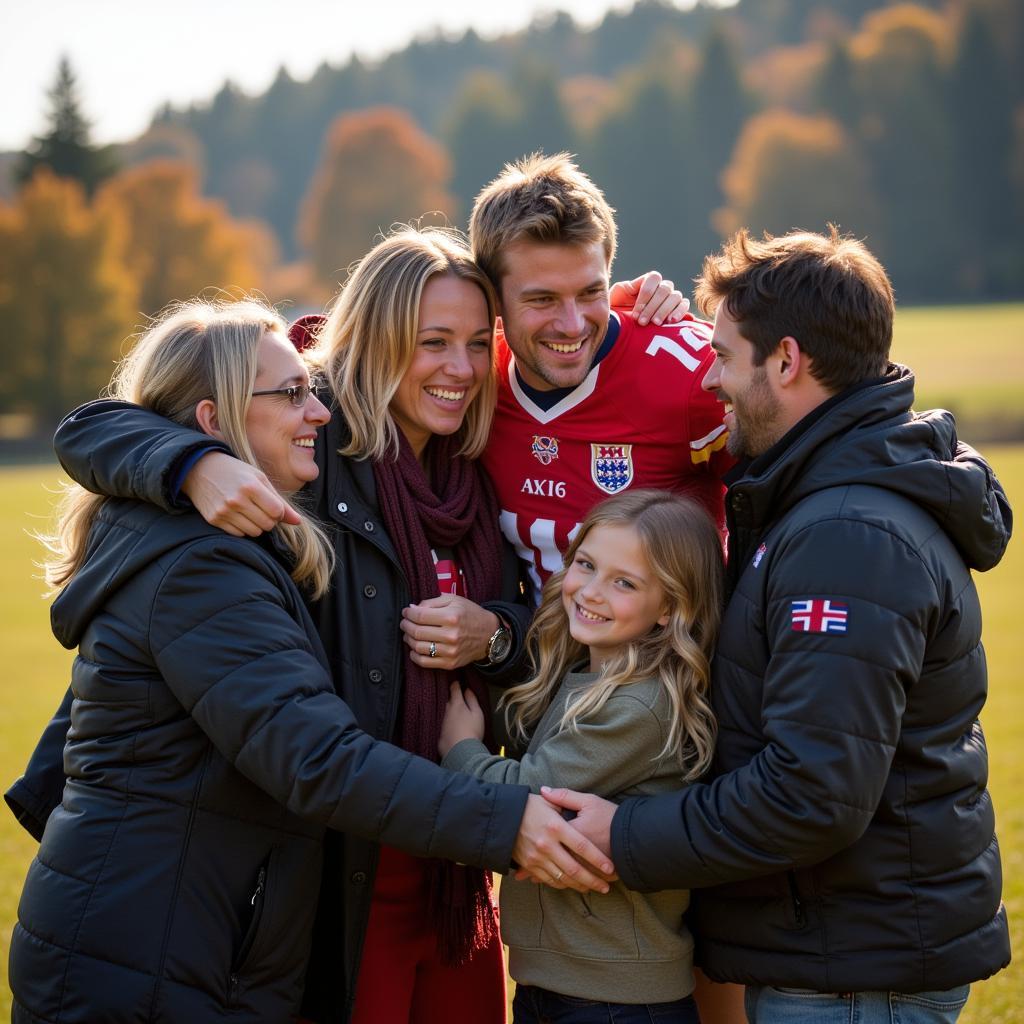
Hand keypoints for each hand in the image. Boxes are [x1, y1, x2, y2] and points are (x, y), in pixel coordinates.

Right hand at [182, 451, 299, 536]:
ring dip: (256, 525)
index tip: (272, 504)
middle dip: (269, 519)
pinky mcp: (214, 520)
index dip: (279, 511)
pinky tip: (237, 514)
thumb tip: (298, 522)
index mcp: (251, 486)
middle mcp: (236, 500)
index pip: (277, 512)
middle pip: (267, 525)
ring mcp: (224, 511)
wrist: (200, 469)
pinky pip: (239, 534)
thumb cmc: (236, 472)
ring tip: (248, 510)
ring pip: (254, 532)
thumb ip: (280, 501)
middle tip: (260, 508)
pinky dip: (242, 527)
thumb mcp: (260, 479)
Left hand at [402, 596, 498, 668]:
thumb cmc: (470, 615)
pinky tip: (415, 648)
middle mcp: (451, 635)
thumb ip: (431, 602)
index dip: (408, 614)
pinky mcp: (450, 663)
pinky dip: (414, 655)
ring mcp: (450, 651)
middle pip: (417, 632)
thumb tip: (412, 609)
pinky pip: (424, 662)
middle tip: (405, 622)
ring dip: (408, 639)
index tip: (406, 612)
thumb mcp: (454, 600)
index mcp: (451, 617)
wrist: (489, 635)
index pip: (420, 616)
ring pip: (418, 647)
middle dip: (406, 626)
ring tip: (409, 634)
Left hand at [439, 681, 484, 757]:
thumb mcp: (477, 713)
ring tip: (458, 714)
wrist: (461, 752)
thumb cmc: (472, 731)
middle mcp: (447, 712)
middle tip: (458, 698)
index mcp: (456, 704)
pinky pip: (445, 725)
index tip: (457, 682)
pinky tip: (455, 728)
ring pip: (446, 713)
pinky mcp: (441, 734)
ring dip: (451, 712)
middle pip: (449, 701)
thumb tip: (468, 690)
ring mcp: (442, 723)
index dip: (456, 684)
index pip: (454, 689)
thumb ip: (472, 700)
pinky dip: (449, 724)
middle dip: (453, 699)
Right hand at [512, 794, 615, 894]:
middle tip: (606, 887)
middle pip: (575, 869)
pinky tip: (572, 885)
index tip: (611, 868)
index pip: (582, 846)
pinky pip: (549, 880)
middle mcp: (547, 844)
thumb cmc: (528, 806)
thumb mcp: (548, 801)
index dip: (598, 859)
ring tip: (593, 888)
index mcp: (555, 826)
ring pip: (563, 878)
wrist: (500, 816)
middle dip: (593, 881)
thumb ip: (566, 804)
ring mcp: (537, 856)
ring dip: (579, 886)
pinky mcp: (529, 864)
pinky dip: (563, 885)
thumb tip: (580, 808)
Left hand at [609, 272, 689, 325]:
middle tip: (642, 322)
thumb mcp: (616, 298)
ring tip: (655, 324)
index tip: (635, 313)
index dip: (645, 295)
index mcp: (647, 282)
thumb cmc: (617, 312)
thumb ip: (625, 289)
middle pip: (664, 289)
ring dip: (664, 310)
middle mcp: (661, 288)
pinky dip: (679, 312)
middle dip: (652, 307)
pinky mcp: (678, 310)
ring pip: (675, 297)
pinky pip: (684, 305)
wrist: (622, 330)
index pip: (654, 279)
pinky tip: (671, 321)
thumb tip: (633, 287)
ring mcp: (671, 298)